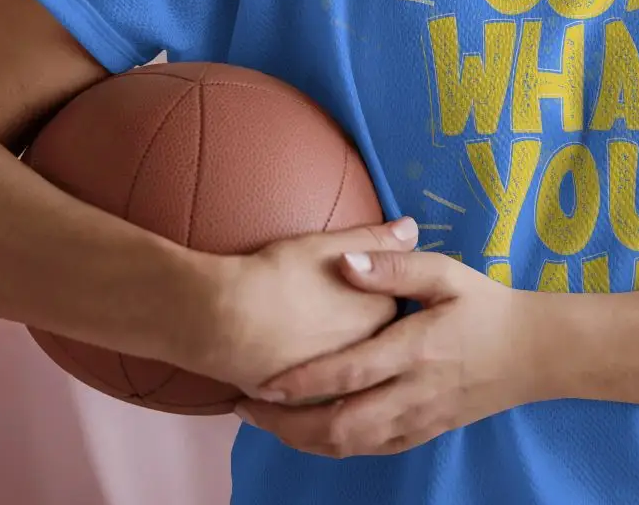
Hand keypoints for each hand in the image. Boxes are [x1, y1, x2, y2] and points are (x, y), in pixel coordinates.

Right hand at [196, 217, 419, 393]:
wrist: (226, 320)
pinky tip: (306, 382)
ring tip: (319, 349)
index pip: (398, 307)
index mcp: (379, 313)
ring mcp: (342, 386)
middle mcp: (369, 354)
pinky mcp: (311, 409)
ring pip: (356, 380)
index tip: (360, 292)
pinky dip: (322, 395)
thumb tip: (412, 229)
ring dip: (349, 372)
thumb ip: (373, 239)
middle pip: (381, 346)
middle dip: (370, 337)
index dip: (379, 298)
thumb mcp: (326, 245)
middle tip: (334, 318)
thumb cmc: (276, 274)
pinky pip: (327, 403)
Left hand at [234, 249, 544, 456]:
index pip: (348, 372)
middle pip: (342, 425)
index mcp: (416, 349)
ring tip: (268, 422)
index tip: (261, 380)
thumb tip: (344, 260)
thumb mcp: (445, 272)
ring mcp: (421, 419)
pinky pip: (375, 449)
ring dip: (306, 440)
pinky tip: (313, 433)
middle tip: (247, 409)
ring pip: (354, 446)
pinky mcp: (427, 431)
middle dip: (288, 424)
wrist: (536, 352)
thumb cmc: (485, 304)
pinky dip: (337, 446)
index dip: (302, 381)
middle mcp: (415, 393)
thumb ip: (393, 265)